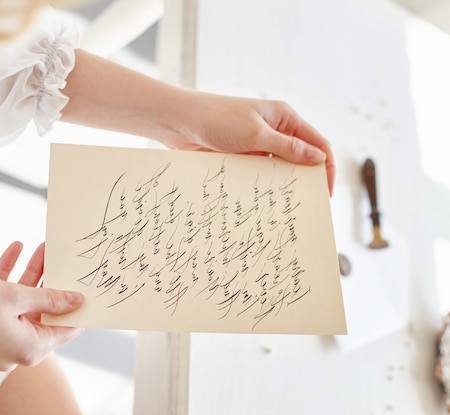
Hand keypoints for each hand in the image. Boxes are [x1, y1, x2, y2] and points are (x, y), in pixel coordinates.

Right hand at [0, 242, 83, 370]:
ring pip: (23, 303)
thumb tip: (76, 300)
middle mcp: (16, 350)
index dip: (77, 306)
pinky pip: (3, 302)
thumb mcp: (15, 296)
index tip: (86, 284)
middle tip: (62, 257)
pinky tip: (15, 249)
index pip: (65, 328)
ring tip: (42, 246)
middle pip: (43, 312)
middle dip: (51, 280)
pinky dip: (9, 278)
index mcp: (29, 349)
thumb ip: (49, 297)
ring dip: (31, 274)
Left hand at [162, 93, 334, 195]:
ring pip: (278, 167)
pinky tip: (263, 199)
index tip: (325, 192)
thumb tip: (318, 159)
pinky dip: (263, 184)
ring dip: (282, 184)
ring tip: (284, 206)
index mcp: (284, 117)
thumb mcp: (256, 135)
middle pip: (300, 157)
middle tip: (306, 205)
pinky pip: (259, 172)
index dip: (326, 167)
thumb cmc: (217, 119)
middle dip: (305, 178)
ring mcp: (257, 143)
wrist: (180, 122)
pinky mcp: (241, 155)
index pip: (318, 143)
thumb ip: (287, 148)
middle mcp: (274, 129)